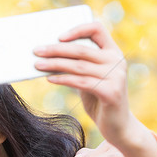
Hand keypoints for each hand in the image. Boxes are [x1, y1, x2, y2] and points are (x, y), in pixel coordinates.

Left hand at [34, 20, 156, 156]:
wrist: (119, 127)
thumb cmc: (100, 101)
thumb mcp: (90, 78)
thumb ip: (79, 66)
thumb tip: (49, 56)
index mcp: (113, 52)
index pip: (97, 29)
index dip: (77, 29)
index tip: (58, 37)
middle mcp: (117, 61)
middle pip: (81, 49)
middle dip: (56, 49)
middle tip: (36, 51)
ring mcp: (116, 76)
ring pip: (78, 65)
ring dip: (54, 64)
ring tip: (37, 65)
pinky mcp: (111, 92)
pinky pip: (81, 82)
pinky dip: (63, 79)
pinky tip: (50, 79)